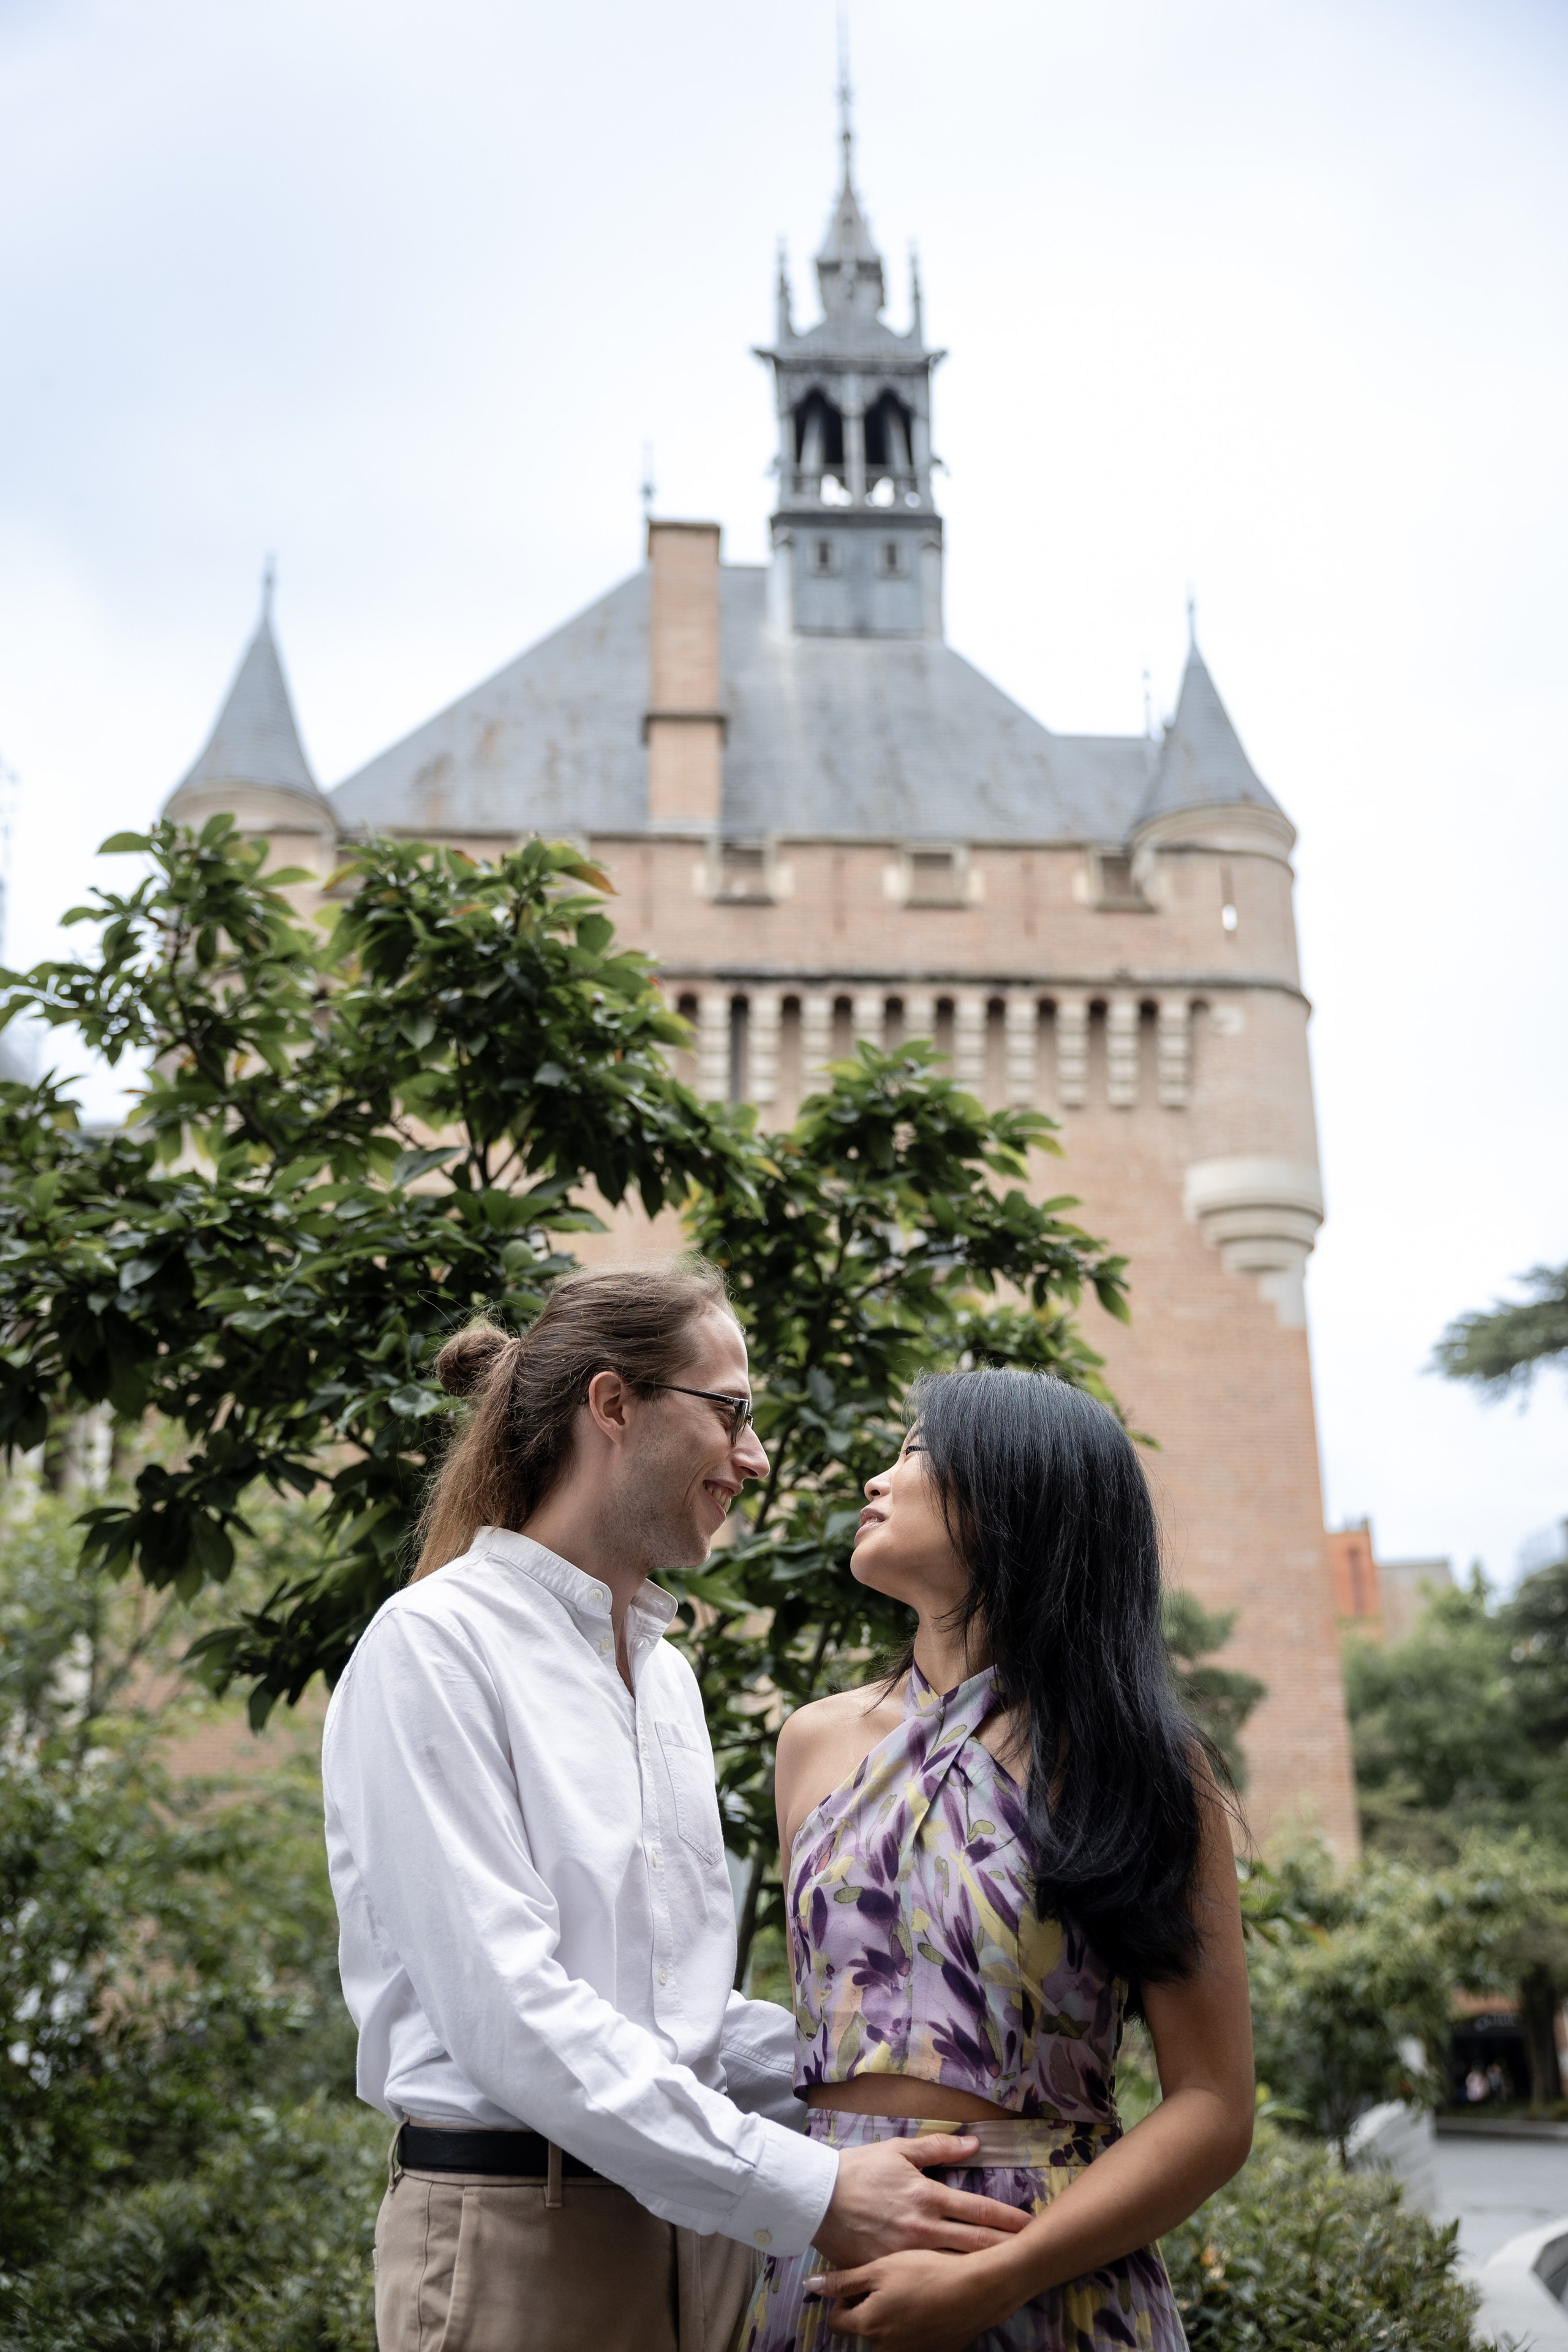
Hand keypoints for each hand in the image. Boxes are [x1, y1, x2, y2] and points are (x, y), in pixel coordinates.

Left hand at [807, 2248, 1012, 2350]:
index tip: (857, 2281)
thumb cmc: (926, 2270)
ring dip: (891, 2315)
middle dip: (868, 2307)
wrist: (978, 2288)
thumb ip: (844, 2281)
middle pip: (864, 2328)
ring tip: (909, 2287)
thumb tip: (809, 2285)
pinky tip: (927, 2299)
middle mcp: (887, 2346)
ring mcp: (913, 2351)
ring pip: (889, 2334)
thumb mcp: (881, 2268)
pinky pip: (914, 2337)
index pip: (837, 2322)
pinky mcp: (936, 2350)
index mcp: (870, 2325)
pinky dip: (915, 2321)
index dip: (843, 2300)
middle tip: (885, 2280)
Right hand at [813, 2136, 1028, 2267]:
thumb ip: (938, 2148)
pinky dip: (947, 2284)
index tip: (1030, 2224)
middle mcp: (923, 2229)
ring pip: (955, 2264)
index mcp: (927, 2197)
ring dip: (984, 2267)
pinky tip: (963, 2291)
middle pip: (976, 2243)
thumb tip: (974, 2143)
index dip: (1007, 2218)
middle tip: (1032, 2252)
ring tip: (1009, 2272)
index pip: (978, 2209)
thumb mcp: (897, 2151)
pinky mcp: (890, 2272)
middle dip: (1006, 2247)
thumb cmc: (857, 2170)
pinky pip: (924, 2279)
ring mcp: (908, 2255)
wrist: (816, 2198)